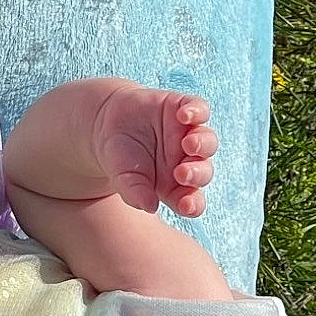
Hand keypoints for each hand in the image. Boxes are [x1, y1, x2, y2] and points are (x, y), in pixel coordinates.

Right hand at [92, 85, 216, 218]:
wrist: (107, 124)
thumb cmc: (120, 159)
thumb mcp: (123, 178)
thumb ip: (135, 192)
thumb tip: (150, 207)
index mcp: (176, 186)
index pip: (192, 200)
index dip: (193, 204)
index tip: (185, 206)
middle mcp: (188, 162)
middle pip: (204, 171)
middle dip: (197, 173)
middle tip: (182, 173)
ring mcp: (188, 134)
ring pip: (207, 141)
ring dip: (202, 143)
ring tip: (189, 143)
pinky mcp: (184, 109)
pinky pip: (200, 110)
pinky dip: (197, 111)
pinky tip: (184, 115)